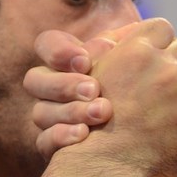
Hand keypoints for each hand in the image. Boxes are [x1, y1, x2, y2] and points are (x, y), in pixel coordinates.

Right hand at [24, 23, 138, 157]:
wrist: (141, 134)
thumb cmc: (138, 88)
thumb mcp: (136, 60)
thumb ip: (131, 43)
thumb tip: (133, 31)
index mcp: (68, 60)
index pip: (47, 44)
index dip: (59, 51)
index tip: (85, 61)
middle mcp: (52, 87)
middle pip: (35, 80)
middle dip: (64, 84)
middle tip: (94, 89)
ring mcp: (50, 116)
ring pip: (40, 112)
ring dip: (70, 111)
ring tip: (102, 112)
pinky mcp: (53, 144)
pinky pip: (43, 142)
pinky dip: (62, 136)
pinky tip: (84, 134)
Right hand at [78, 18, 176, 176]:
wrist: (105, 169)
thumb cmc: (92, 121)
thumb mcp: (94, 75)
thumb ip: (117, 48)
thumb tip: (136, 31)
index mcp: (139, 51)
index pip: (162, 28)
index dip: (157, 41)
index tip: (152, 56)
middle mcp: (167, 69)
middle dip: (175, 62)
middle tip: (161, 82)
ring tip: (168, 106)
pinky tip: (173, 129)